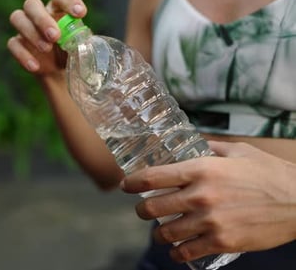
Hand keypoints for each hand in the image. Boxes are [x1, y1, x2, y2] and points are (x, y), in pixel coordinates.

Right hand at [7, 0, 86, 76]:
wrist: (60, 72)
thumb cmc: (71, 52)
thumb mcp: (81, 46)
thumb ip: (82, 40)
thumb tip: (88, 41)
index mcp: (58, 8)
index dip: (68, 1)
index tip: (80, 13)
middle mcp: (39, 13)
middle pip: (32, 4)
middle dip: (42, 19)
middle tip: (55, 36)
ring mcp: (25, 27)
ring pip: (18, 18)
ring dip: (32, 34)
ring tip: (47, 49)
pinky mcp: (17, 44)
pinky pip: (13, 44)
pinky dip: (23, 55)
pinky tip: (35, 66)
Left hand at [119, 141, 295, 262]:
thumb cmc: (269, 173)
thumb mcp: (238, 151)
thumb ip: (210, 147)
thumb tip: (193, 143)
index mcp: (201, 169)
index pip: (153, 177)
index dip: (133, 183)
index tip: (126, 186)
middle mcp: (200, 195)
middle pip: (152, 208)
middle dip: (141, 211)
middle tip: (143, 210)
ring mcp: (210, 221)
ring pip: (165, 233)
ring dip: (158, 234)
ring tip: (161, 232)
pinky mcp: (222, 242)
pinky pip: (186, 252)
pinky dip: (177, 253)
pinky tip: (177, 250)